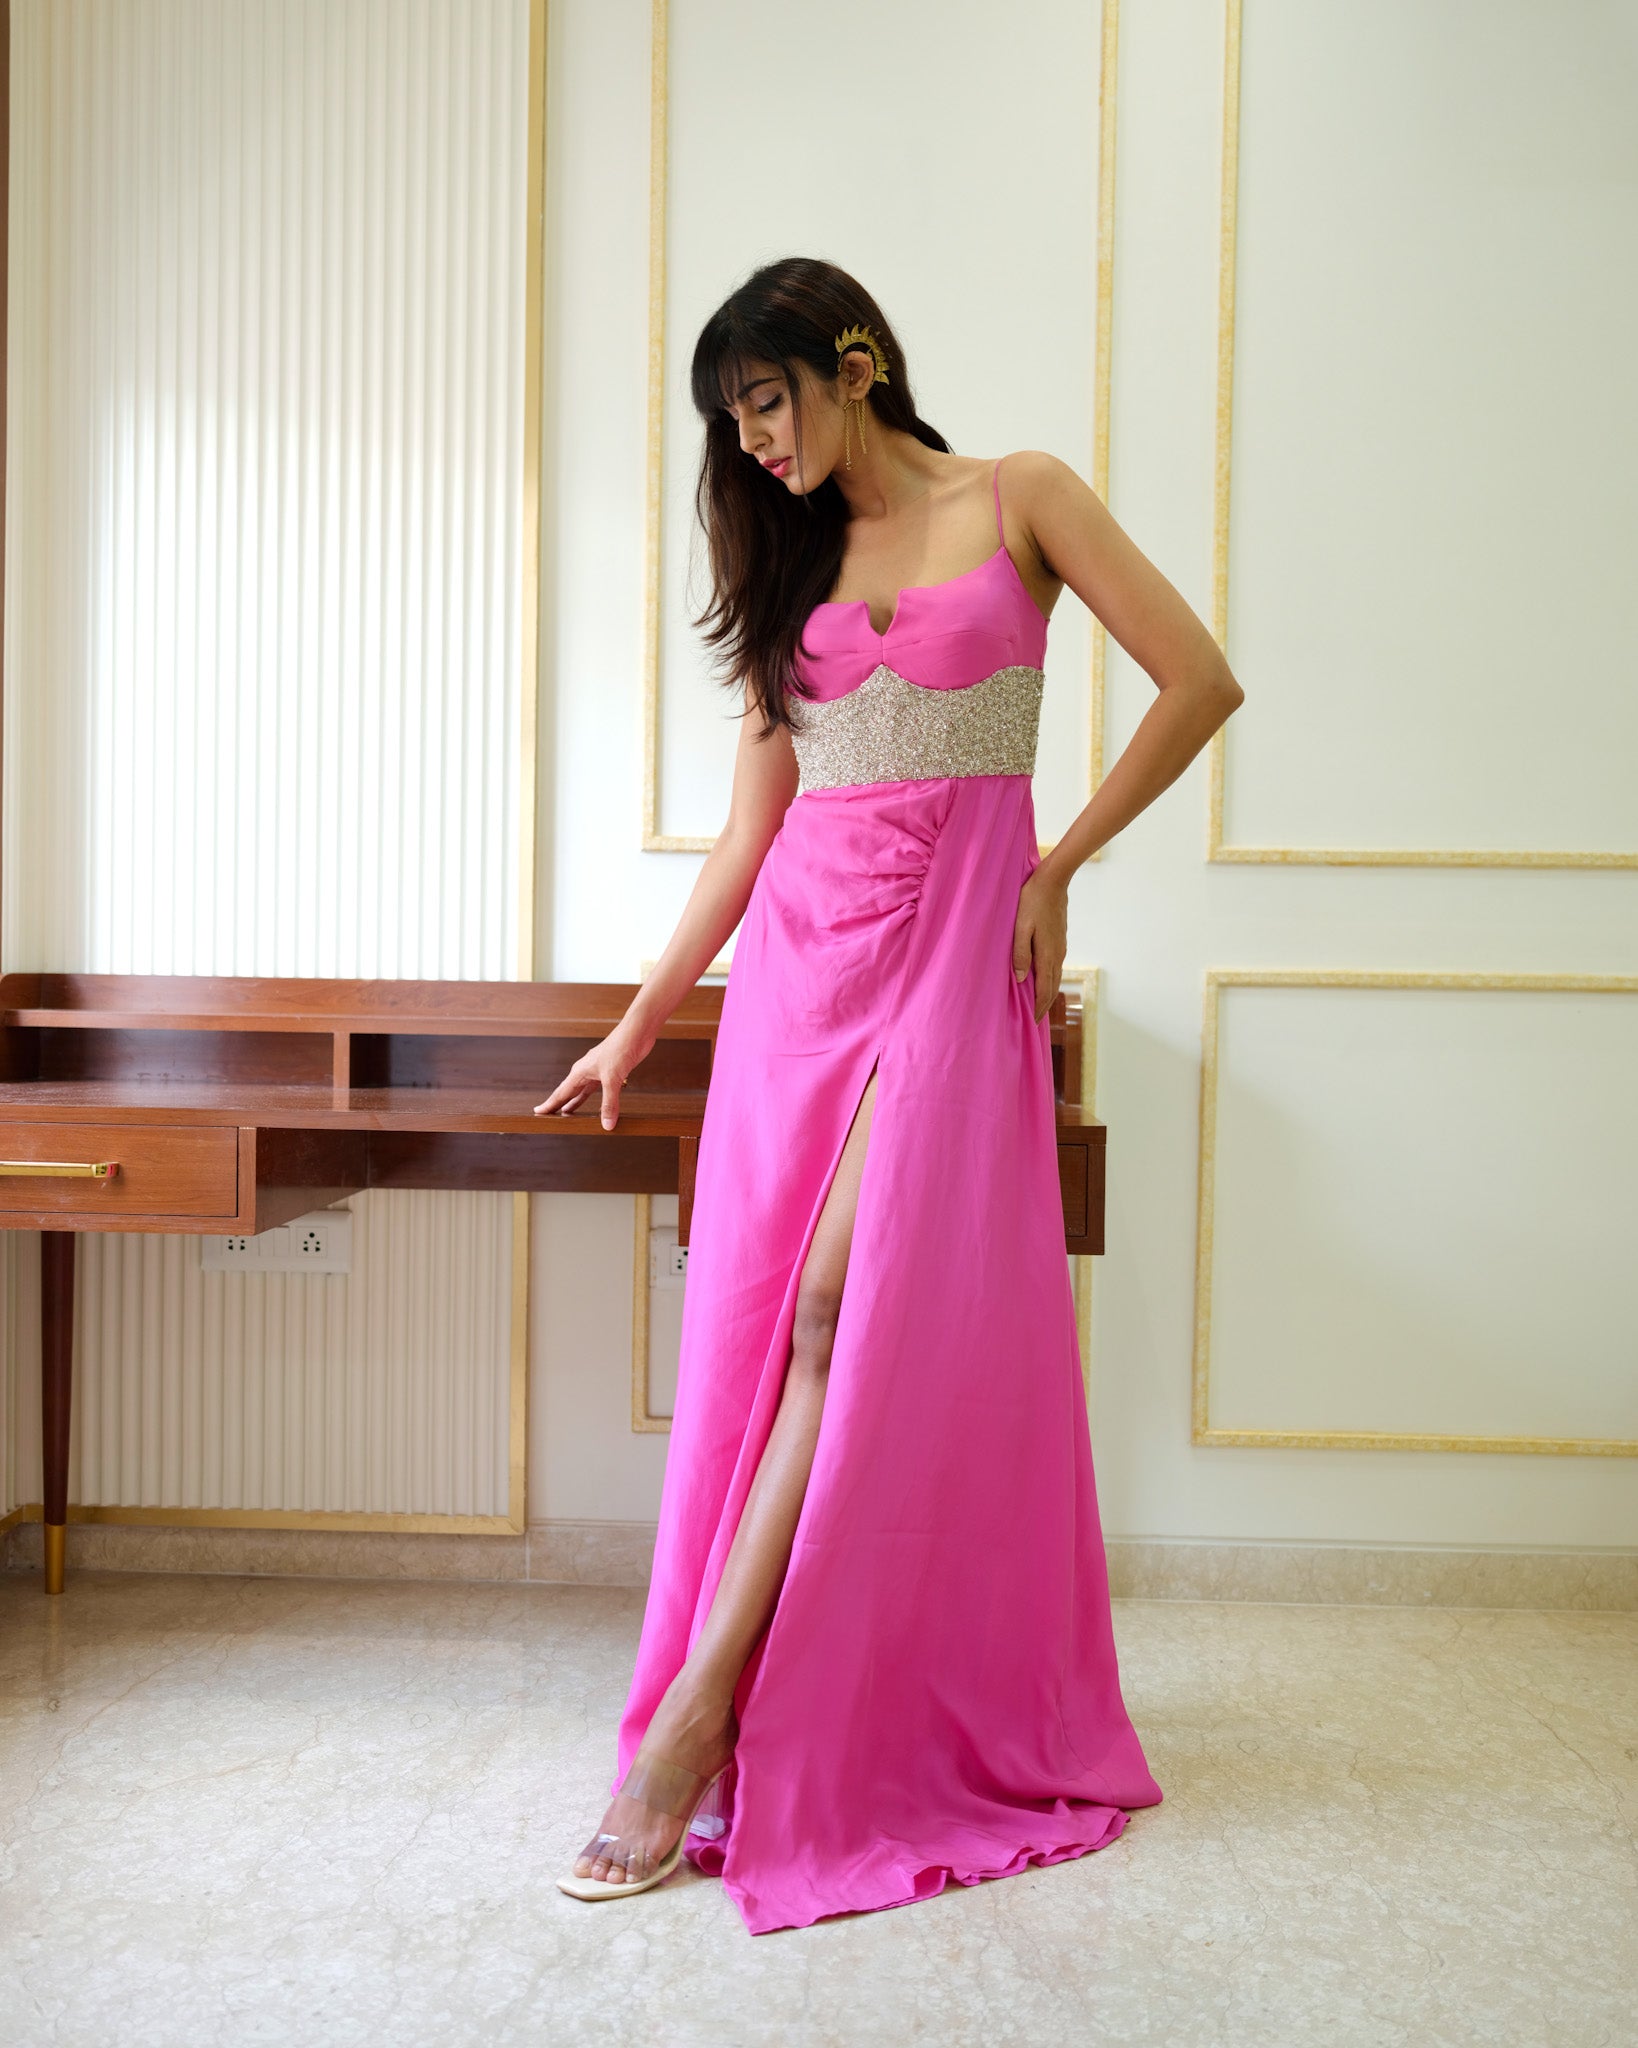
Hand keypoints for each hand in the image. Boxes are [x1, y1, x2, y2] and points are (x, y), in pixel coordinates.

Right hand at [533, 1025, 650, 1130]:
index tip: (538, 1112)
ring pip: (582, 1091)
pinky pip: (597, 1089)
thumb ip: (609, 1103)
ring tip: (567, 1114)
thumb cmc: (620, 1048)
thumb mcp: (613, 1079)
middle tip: (549, 1116)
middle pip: (568, 1092)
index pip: (561, 1093)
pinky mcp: (610, 1072)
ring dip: (575, 1103)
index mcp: (579, 1072)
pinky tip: (595, 1106)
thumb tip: (606, 1124)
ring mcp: (597, 1071)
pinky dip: (594, 1099)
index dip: (550, 1104)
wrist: (636, 1033)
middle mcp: (585, 1071)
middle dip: (559, 1105)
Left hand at [1012, 869, 1068, 1022]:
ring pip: (1055, 976)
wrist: (1053, 881)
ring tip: (1039, 1002)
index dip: (1039, 1006)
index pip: (1045, 989)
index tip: (1033, 1021)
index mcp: (1047, 955)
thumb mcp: (1020, 927)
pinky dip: (1050, 978)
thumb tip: (1020, 979)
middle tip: (1036, 1018)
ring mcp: (1060, 947)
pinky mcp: (1059, 940)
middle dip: (1044, 1003)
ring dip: (1048, 991)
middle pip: (1053, 986)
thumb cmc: (1031, 901)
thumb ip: (1020, 954)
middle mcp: (1057, 954)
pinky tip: (1042, 977)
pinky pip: (1055, 966)